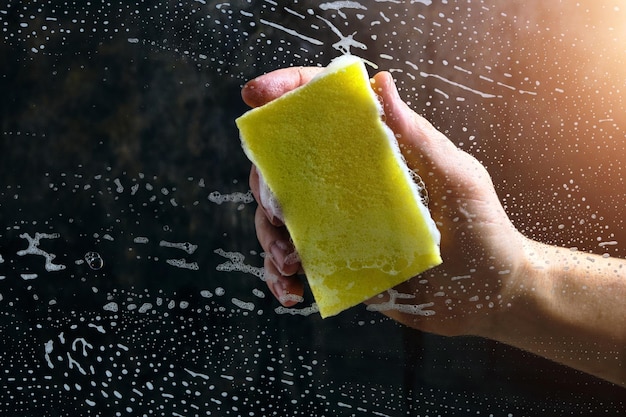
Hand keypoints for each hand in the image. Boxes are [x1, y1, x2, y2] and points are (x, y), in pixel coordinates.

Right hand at [241, 65, 527, 336]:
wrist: (491, 294)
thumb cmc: (485, 230)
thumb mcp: (457, 178)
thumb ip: (417, 136)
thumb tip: (381, 82)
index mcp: (377, 153)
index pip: (326, 113)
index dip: (287, 95)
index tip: (256, 95)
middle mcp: (352, 184)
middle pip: (286, 168)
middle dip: (268, 186)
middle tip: (280, 212)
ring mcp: (341, 224)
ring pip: (280, 217)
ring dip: (269, 235)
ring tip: (290, 261)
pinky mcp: (340, 261)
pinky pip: (295, 263)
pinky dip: (280, 276)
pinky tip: (292, 291)